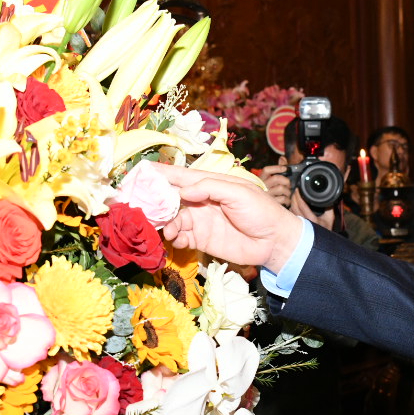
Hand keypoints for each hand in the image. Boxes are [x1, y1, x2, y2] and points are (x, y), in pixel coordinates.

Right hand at [152, 163, 305, 270]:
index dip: (160, 173)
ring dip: (165, 222)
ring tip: (166, 228)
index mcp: (208, 184)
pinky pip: (180, 237)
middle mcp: (200, 201)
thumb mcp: (238, 192)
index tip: (140, 172)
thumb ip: (209, 187)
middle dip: (154, 200)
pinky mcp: (201, 240)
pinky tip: (177, 239)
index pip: (180, 175)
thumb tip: (182, 189)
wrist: (274, 242)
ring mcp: (199, 220)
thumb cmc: (261, 211)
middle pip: (170, 197)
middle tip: (139, 204)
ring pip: (172, 219)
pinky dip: (174, 238)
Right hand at [259, 160, 292, 208]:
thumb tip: (282, 159)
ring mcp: (266, 195)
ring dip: (288, 191)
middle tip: (288, 184)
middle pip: (276, 179)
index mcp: (260, 180)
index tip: (285, 168)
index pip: (266, 170)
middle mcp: (262, 187)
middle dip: (286, 181)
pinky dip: (287, 200)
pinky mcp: (270, 204)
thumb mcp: (267, 180)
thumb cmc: (266, 192)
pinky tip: (287, 201)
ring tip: (288, 193)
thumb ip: (276, 170)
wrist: (257, 208)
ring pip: (281, 188)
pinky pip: (282, 199)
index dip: (277, 168)